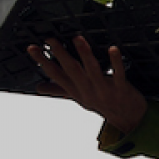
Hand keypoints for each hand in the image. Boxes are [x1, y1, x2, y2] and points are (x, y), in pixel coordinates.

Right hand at [28, 36, 147, 134]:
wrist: (127, 119)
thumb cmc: (102, 104)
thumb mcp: (78, 98)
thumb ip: (59, 90)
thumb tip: (39, 87)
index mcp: (75, 90)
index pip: (55, 74)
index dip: (42, 61)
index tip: (32, 48)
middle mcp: (87, 90)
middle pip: (71, 70)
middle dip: (61, 54)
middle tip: (51, 39)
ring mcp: (104, 89)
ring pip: (93, 70)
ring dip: (85, 54)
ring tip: (78, 39)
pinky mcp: (121, 88)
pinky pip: (118, 74)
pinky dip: (115, 62)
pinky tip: (113, 49)